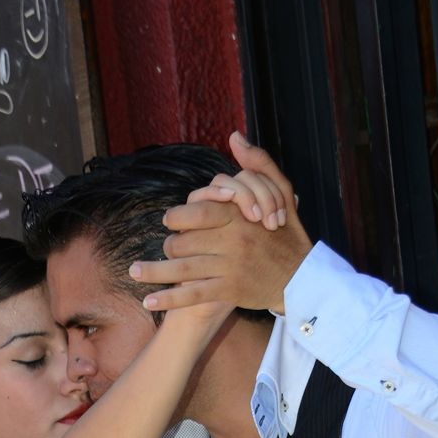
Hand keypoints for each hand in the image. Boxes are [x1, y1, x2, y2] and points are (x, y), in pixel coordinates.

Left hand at [130, 133, 312, 316]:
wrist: (302, 279)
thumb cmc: (288, 234)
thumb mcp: (281, 192)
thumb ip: (258, 164)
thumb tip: (234, 136)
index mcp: (239, 216)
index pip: (197, 211)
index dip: (177, 217)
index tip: (169, 221)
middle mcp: (231, 241)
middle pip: (184, 239)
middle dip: (168, 244)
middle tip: (161, 248)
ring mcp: (228, 267)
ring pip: (181, 267)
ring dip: (154, 271)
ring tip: (134, 271)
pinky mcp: (228, 291)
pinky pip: (191, 295)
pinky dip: (168, 299)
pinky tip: (148, 300)